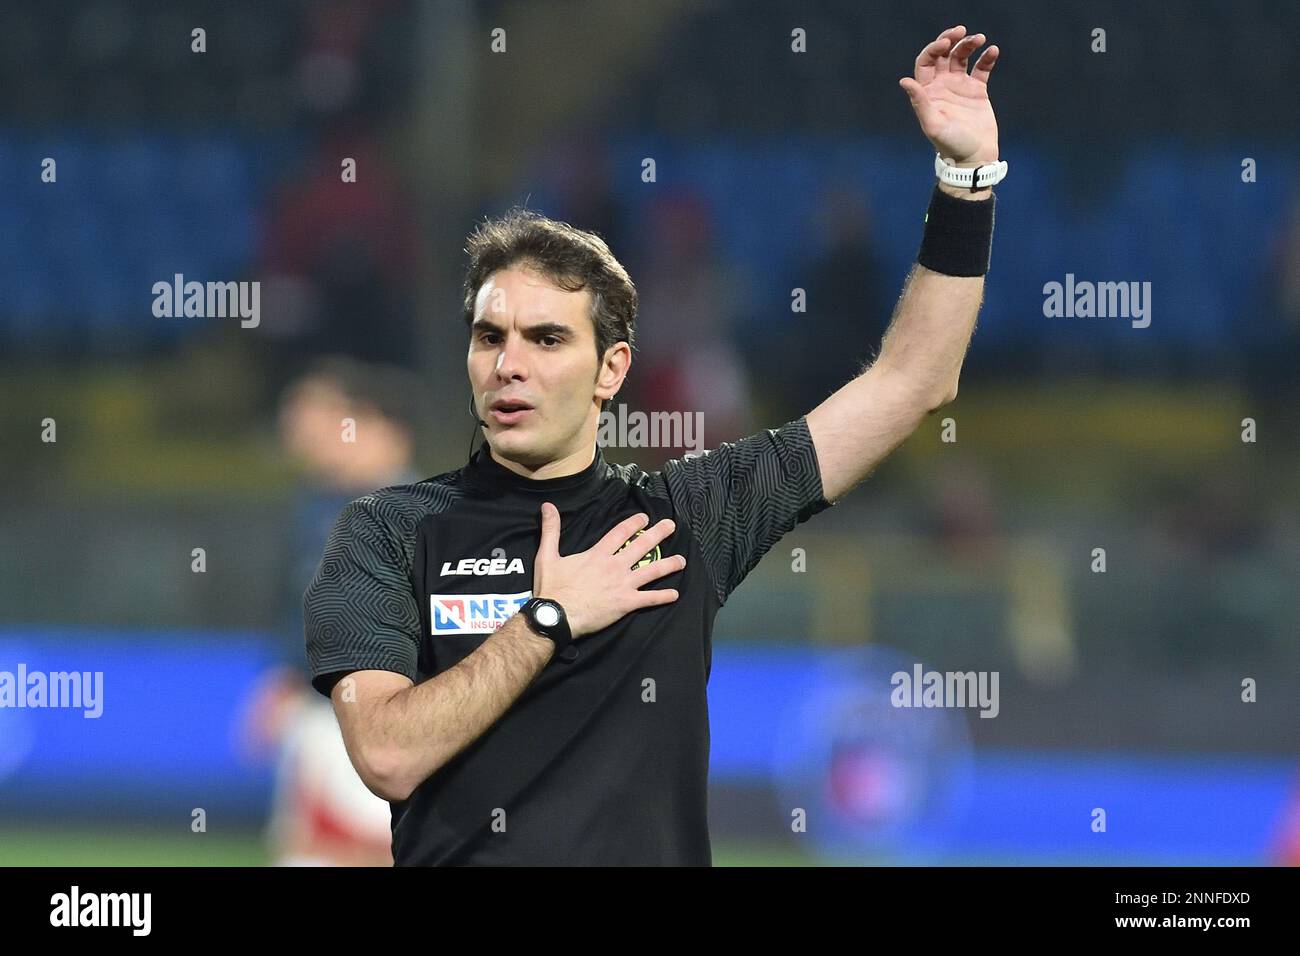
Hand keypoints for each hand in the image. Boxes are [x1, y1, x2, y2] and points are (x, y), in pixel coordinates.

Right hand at [532, 503, 684, 638]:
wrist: (556, 616)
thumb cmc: (552, 587)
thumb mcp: (547, 555)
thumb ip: (551, 530)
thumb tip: (548, 506)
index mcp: (598, 554)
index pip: (620, 533)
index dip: (634, 523)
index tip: (645, 517)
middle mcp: (615, 566)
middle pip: (642, 546)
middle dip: (659, 534)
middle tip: (672, 526)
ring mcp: (623, 584)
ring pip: (652, 571)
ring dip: (669, 564)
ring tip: (682, 560)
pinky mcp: (626, 603)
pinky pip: (649, 599)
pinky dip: (663, 597)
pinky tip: (675, 594)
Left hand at [899, 25, 999, 166]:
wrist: (973, 157)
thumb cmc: (950, 145)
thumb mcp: (933, 124)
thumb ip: (920, 102)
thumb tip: (905, 81)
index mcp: (928, 92)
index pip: (926, 62)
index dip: (934, 48)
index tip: (946, 43)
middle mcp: (942, 86)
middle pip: (943, 54)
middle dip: (950, 39)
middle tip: (961, 31)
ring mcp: (959, 86)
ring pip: (962, 57)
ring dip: (969, 45)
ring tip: (980, 39)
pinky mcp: (977, 90)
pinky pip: (981, 68)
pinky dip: (987, 58)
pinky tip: (993, 51)